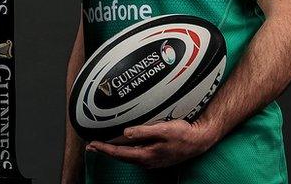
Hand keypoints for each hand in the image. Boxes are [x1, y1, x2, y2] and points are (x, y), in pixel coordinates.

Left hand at [85, 120, 217, 168]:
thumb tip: (125, 133)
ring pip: (128, 156)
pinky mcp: (156, 157)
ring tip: (102, 146)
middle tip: (91, 146)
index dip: (104, 149)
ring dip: (114, 151)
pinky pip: (136, 155)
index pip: (119, 153)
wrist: (200, 141)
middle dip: (105, 151)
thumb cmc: (183, 133)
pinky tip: (123, 145)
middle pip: (121, 156)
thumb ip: (143, 131)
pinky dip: (125, 150)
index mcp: (146, 155)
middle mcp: (148, 161)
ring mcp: (152, 161)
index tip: (91, 145)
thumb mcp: (163, 129)